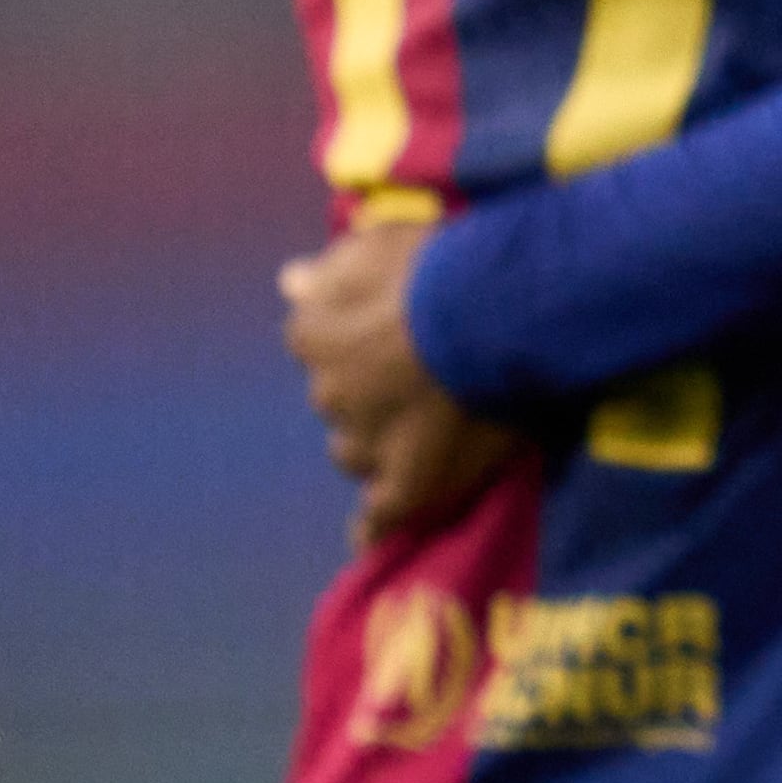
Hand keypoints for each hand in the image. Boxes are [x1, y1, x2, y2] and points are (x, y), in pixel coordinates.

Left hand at [279, 222, 527, 545]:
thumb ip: (333, 269)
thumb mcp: (378, 244)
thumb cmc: (441, 265)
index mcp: (313, 331)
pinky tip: (368, 538)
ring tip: (428, 431)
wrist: (493, 308)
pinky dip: (374, 526)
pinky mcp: (407, 480)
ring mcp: (364, 440)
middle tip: (423, 378)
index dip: (358, 342)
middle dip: (371, 393)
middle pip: (339, 401)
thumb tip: (288, 280)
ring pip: (356, 452)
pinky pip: (383, 514)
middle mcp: (327, 389)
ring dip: (379, 444)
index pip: (318, 344)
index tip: (391, 337)